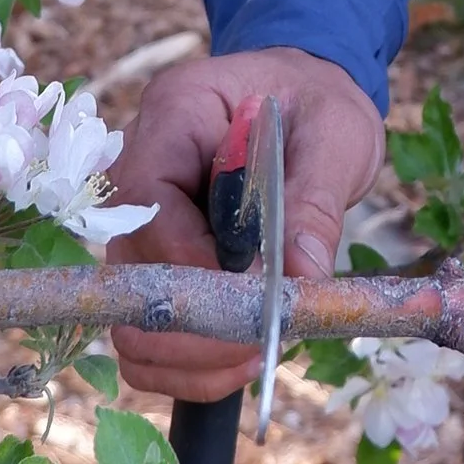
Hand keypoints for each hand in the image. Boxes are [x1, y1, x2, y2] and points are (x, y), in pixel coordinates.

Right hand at [111, 42, 387, 404]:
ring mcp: (138, 222)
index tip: (255, 299)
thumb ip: (316, 199)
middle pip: (128, 270)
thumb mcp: (336, 135)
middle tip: (262, 342)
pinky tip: (238, 359)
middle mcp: (138, 169)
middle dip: (193, 325)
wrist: (303, 100)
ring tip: (255, 354)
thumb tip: (302, 276)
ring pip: (127, 316)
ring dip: (188, 355)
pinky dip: (185, 363)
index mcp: (174, 114)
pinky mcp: (153, 263)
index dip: (194, 264)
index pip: (149, 203)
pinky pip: (146, 331)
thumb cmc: (316, 104)